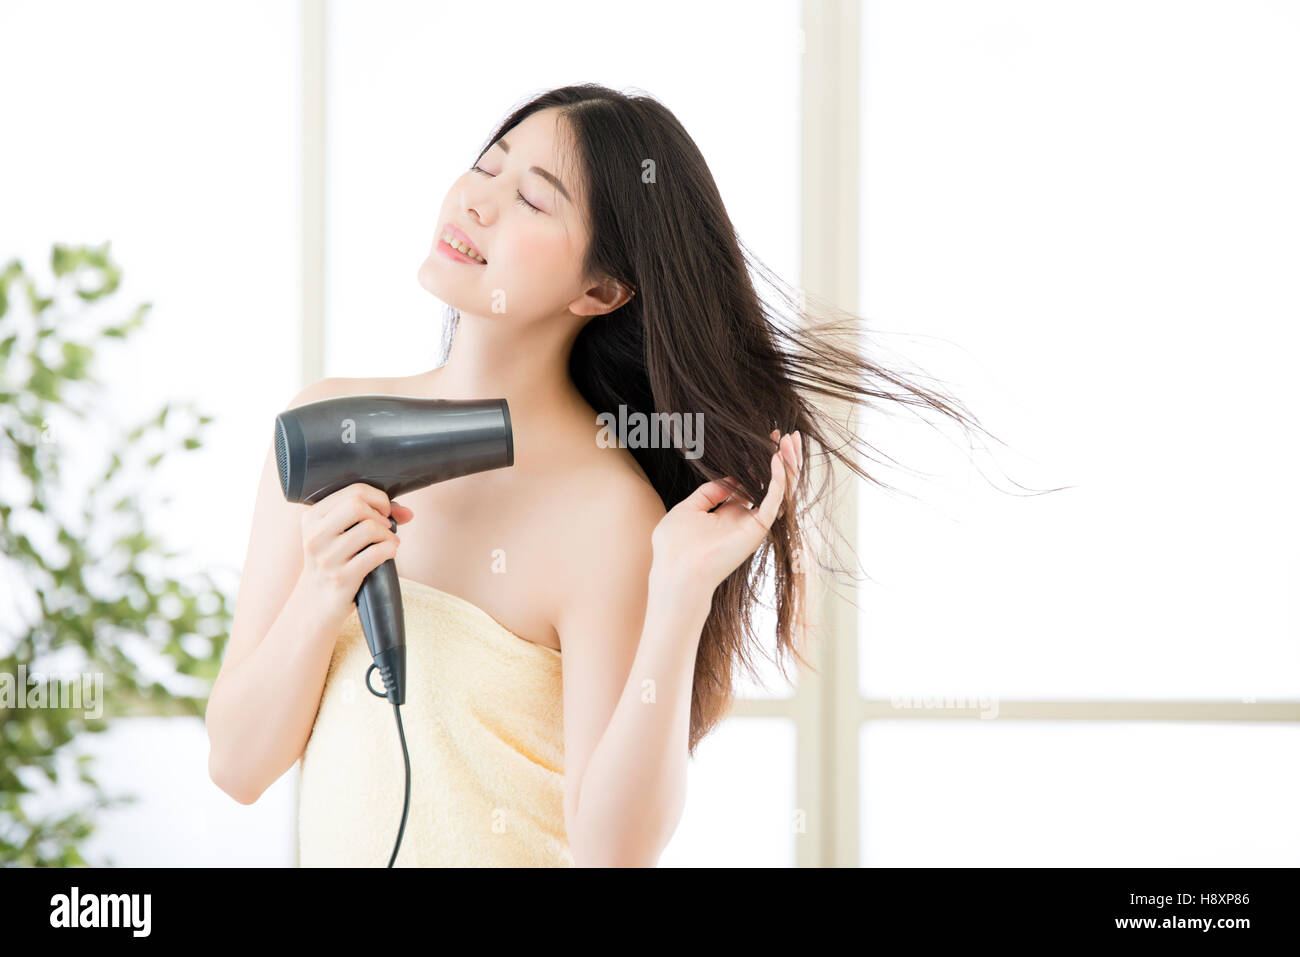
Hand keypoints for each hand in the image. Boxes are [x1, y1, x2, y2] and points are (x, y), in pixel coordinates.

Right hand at [296, 483, 415, 623]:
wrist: (316, 603)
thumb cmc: (335, 562)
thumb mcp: (339, 535)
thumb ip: (371, 515)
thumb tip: (407, 512)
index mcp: (312, 517)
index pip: (352, 491)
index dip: (377, 497)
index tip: (383, 510)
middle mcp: (315, 536)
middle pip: (358, 505)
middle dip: (381, 514)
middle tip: (386, 526)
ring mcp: (327, 558)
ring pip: (369, 528)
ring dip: (388, 534)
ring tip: (389, 542)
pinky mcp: (341, 578)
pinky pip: (376, 553)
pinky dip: (390, 549)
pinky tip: (389, 553)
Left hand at [650, 430, 801, 595]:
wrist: (677, 571)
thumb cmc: (675, 545)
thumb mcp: (687, 509)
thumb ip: (708, 493)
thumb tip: (726, 478)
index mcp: (727, 515)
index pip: (750, 484)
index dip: (756, 463)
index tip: (762, 440)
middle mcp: (744, 519)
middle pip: (769, 485)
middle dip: (779, 460)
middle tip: (785, 435)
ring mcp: (752, 524)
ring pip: (779, 490)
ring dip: (786, 465)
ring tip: (790, 440)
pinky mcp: (757, 528)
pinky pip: (774, 500)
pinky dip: (779, 479)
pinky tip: (778, 459)